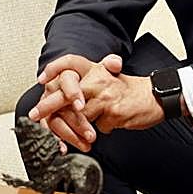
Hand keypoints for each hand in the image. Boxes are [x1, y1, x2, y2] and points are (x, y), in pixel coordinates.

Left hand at [29, 53, 162, 150]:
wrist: (156, 98)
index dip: (54, 69)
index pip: (70, 62)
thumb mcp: (108, 78)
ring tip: (80, 131)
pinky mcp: (114, 112)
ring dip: (77, 126)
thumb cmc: (128, 90)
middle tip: (35, 114)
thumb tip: (63, 94)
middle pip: (66, 93)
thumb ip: (86, 84)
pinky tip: (109, 125)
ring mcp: (106, 97)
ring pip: (80, 115)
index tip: (41, 80)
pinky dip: (100, 130)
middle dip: (49, 106)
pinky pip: (98, 127)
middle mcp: (99, 80)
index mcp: (95, 69)